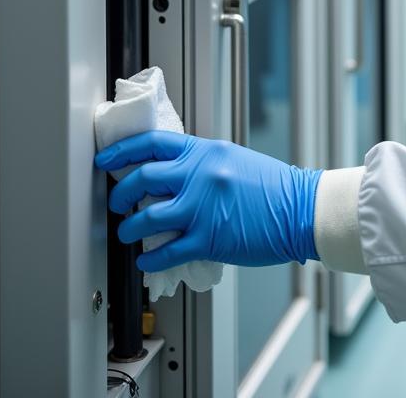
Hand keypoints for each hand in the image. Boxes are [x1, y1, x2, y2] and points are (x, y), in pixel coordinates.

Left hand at [95, 131, 322, 272]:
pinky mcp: (209, 239)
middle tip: (117, 202)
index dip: (122, 151)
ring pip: (147, 217)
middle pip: (142, 178)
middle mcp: (201, 175)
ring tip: (128, 234)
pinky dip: (150, 260)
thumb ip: (201, 163)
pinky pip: (166, 251)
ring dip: (129, 229)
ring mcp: (203, 207)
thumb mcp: (233, 160)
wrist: (300, 209)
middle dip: (120, 193)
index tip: (105, 159)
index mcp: (207, 152)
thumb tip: (168, 173)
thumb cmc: (272, 187)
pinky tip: (147, 261)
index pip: (153, 143)